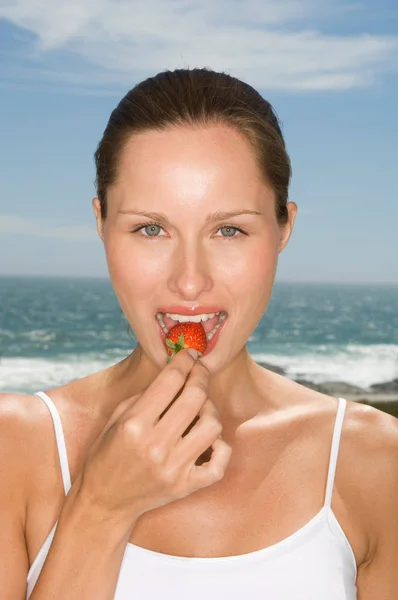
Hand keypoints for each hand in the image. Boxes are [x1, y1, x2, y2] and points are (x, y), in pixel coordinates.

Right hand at [78, 349, 231, 524]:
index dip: (183, 361)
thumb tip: (175, 373)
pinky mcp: (185, 486)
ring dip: (210, 409)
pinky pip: (220, 463)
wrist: (104, 503)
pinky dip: (221, 447)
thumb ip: (144, 396)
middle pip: (195, 397)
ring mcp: (173, 468)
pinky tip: (210, 439)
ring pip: (213, 425)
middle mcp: (155, 446)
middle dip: (200, 376)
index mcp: (134, 425)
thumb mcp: (116, 419)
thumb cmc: (106, 456)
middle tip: (199, 371)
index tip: (189, 354)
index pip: (170, 381)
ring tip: (201, 407)